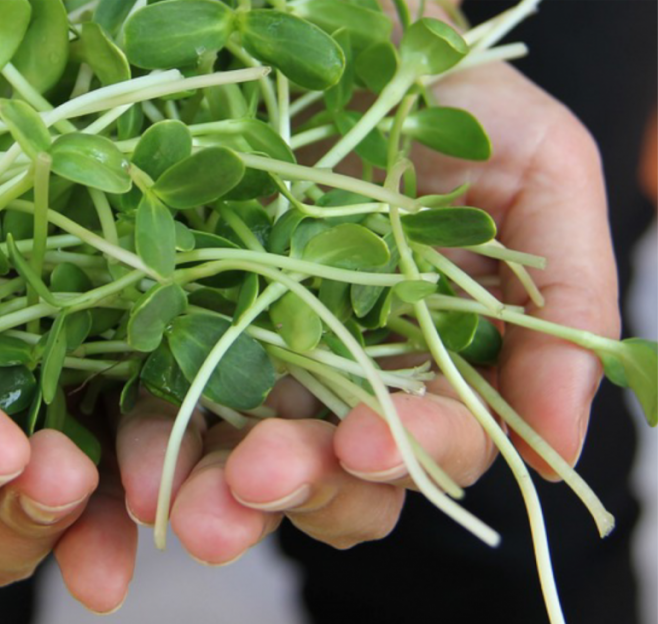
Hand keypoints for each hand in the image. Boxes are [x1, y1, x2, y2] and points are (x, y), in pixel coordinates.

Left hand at [114, 61, 616, 564]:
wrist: (354, 48)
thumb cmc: (459, 107)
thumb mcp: (543, 179)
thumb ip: (565, 308)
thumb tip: (556, 454)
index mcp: (437, 372)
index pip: (433, 445)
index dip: (408, 453)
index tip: (366, 441)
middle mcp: (348, 389)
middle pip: (334, 478)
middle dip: (299, 488)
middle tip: (257, 479)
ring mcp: (264, 369)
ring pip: (241, 466)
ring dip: (213, 495)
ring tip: (186, 506)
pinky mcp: (187, 338)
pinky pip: (163, 406)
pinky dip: (149, 446)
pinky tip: (128, 473)